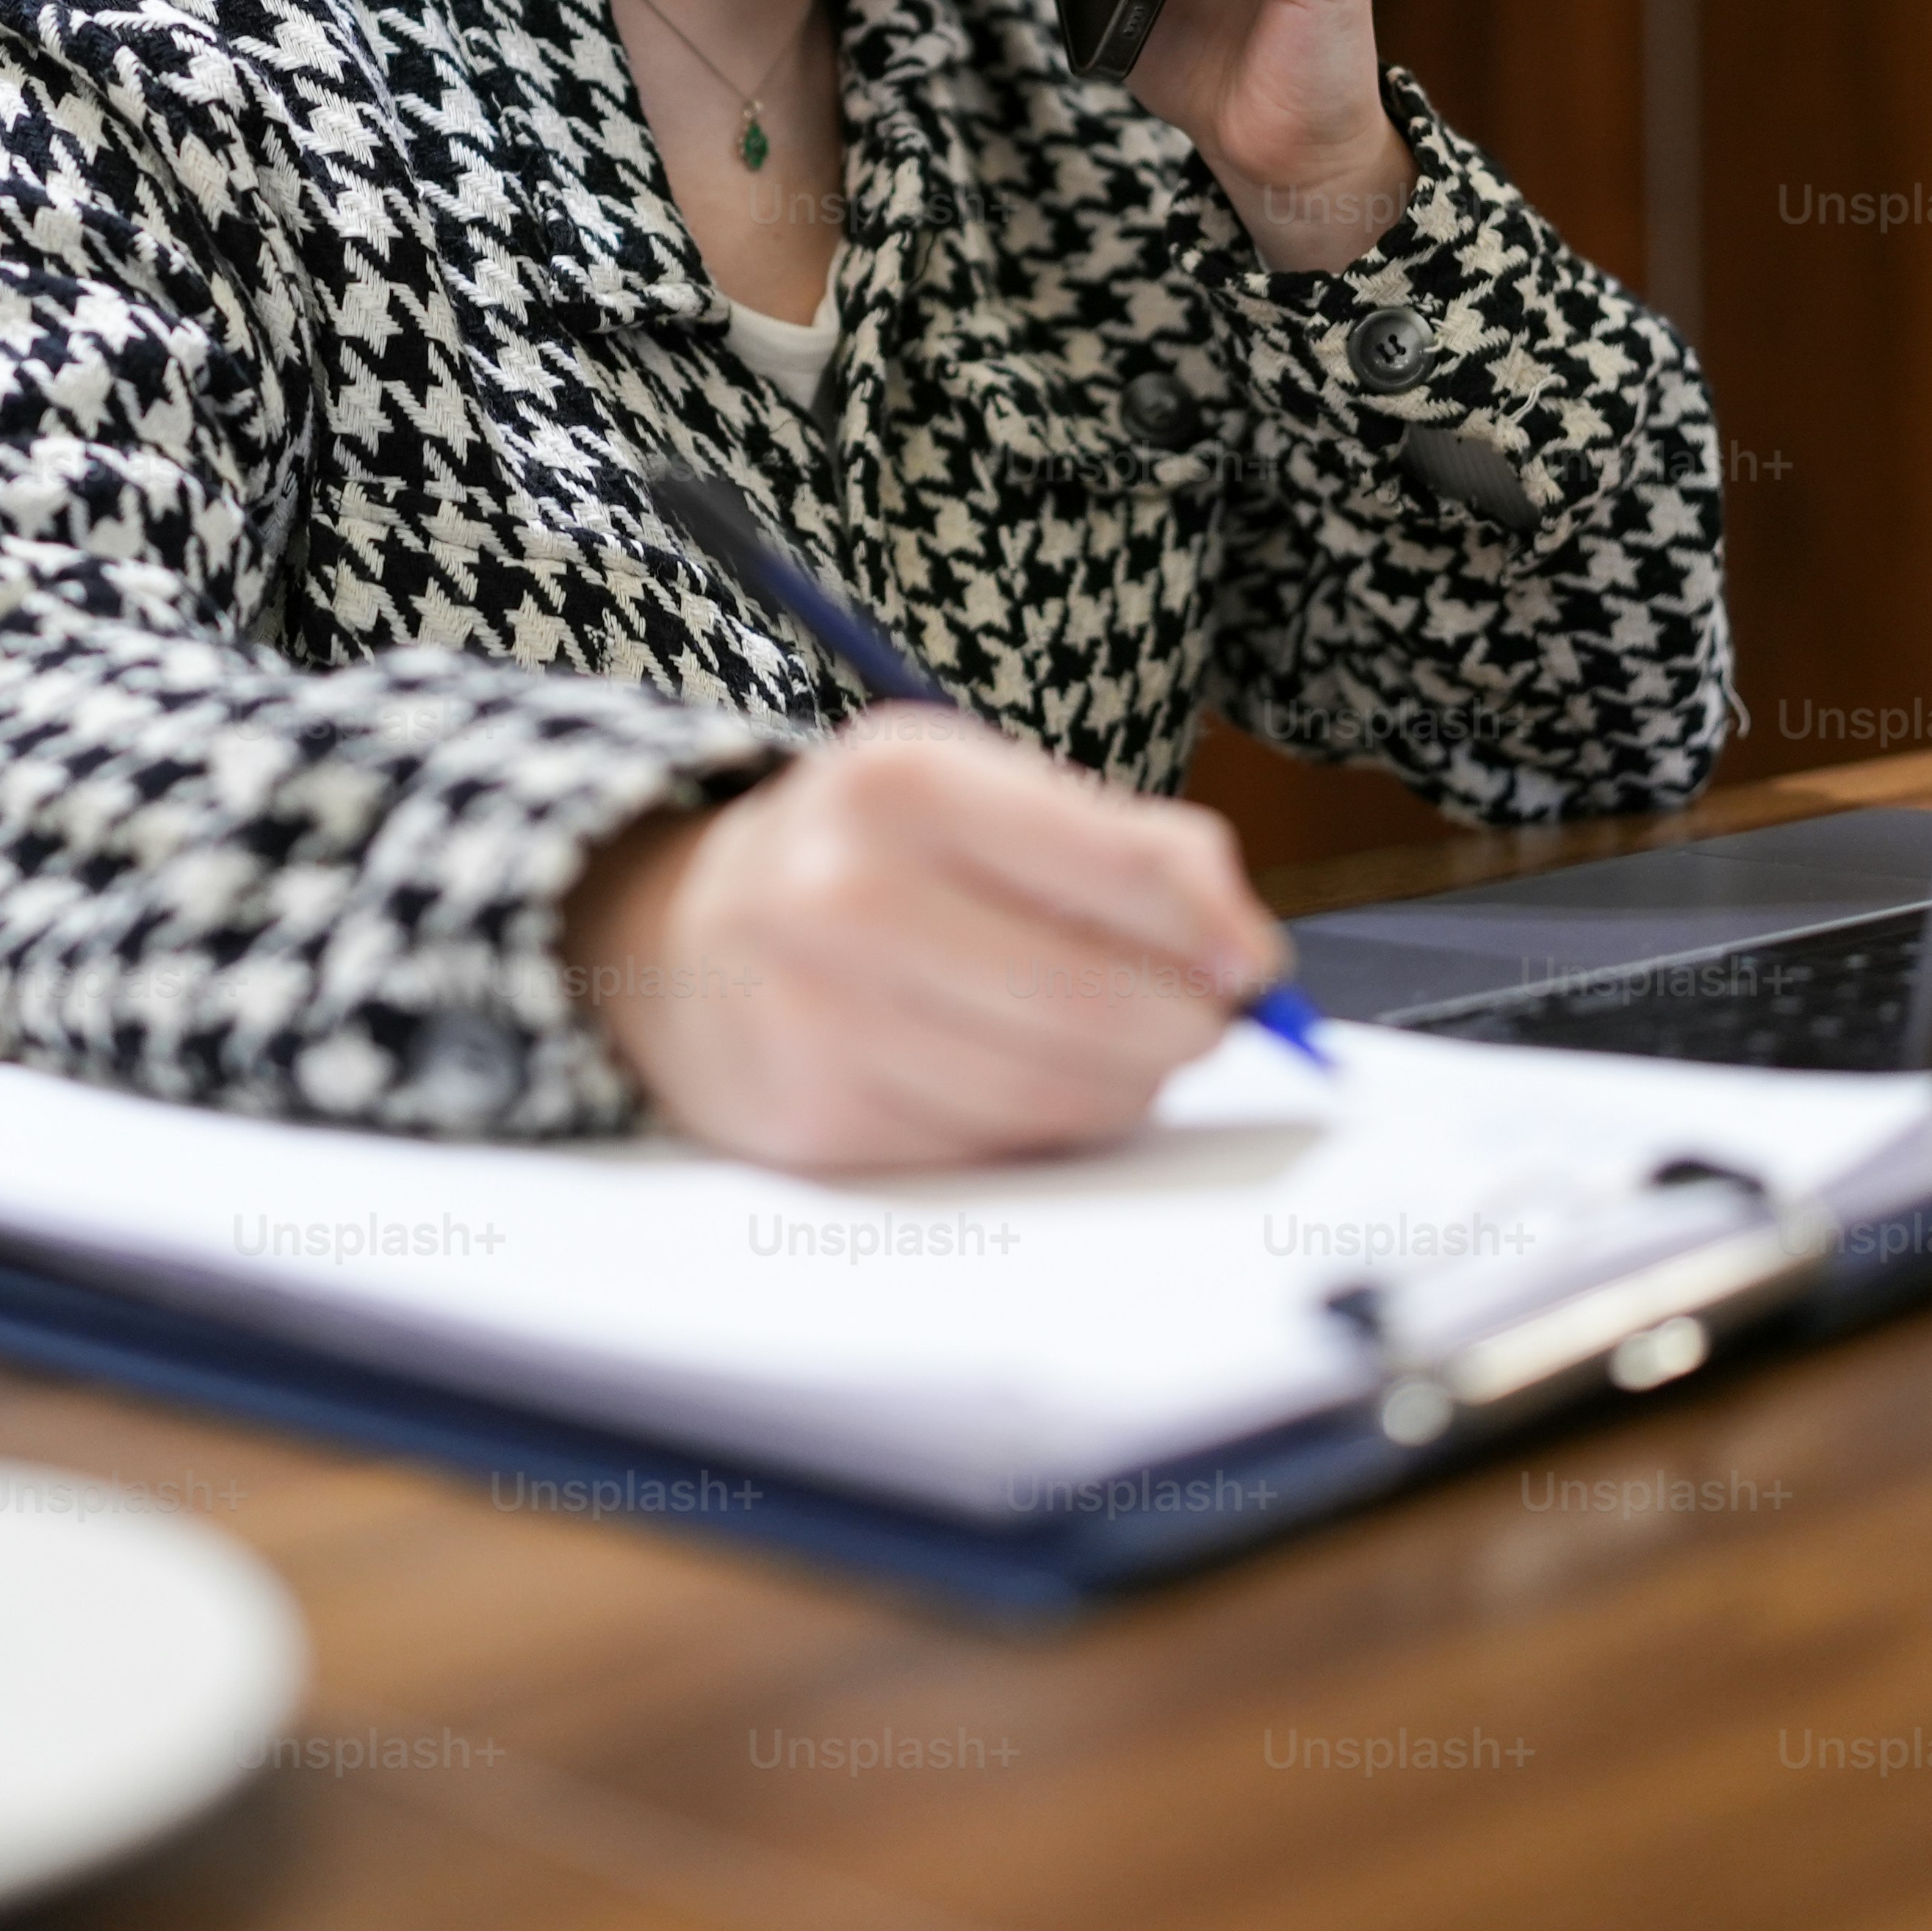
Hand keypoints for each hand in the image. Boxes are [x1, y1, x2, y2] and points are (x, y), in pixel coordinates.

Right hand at [560, 710, 1294, 1168]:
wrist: (682, 937)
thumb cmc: (868, 858)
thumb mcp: (979, 795)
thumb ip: (1131, 849)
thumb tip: (1247, 957)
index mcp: (902, 779)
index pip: (1125, 869)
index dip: (1215, 930)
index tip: (1249, 964)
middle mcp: (845, 892)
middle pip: (1102, 1000)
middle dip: (1182, 1024)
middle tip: (1194, 1021)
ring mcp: (820, 1016)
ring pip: (1058, 1094)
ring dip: (1122, 1086)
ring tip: (1111, 1050)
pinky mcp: (817, 1124)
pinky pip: (994, 1150)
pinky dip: (1037, 1129)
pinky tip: (1013, 1080)